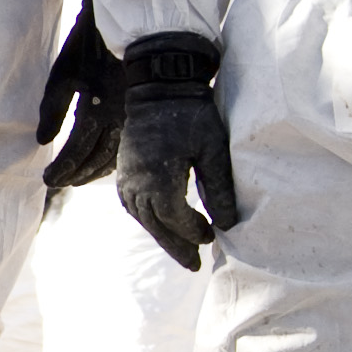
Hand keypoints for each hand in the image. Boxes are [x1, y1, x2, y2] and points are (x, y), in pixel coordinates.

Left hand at [34, 1, 120, 190]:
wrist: (127, 24)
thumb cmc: (88, 47)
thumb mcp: (63, 74)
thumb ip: (52, 110)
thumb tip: (43, 141)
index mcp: (97, 108)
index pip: (77, 151)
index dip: (62, 169)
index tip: (47, 179)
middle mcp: (120, 118)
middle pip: (97, 159)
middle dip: (76, 175)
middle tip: (59, 182)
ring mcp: (135, 117)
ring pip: (115, 156)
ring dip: (94, 171)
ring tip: (76, 178)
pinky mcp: (142, 113)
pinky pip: (127, 145)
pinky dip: (112, 159)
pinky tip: (100, 163)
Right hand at [112, 33, 238, 269]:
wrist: (159, 87)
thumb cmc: (191, 115)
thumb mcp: (213, 150)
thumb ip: (218, 189)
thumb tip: (228, 224)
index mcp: (160, 179)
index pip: (176, 219)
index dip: (194, 232)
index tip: (213, 236)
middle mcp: (137, 182)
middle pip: (156, 225)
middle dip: (176, 246)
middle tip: (194, 265)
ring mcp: (126, 176)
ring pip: (142, 217)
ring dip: (161, 234)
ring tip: (180, 249)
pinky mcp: (123, 170)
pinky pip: (131, 204)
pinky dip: (146, 218)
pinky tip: (159, 223)